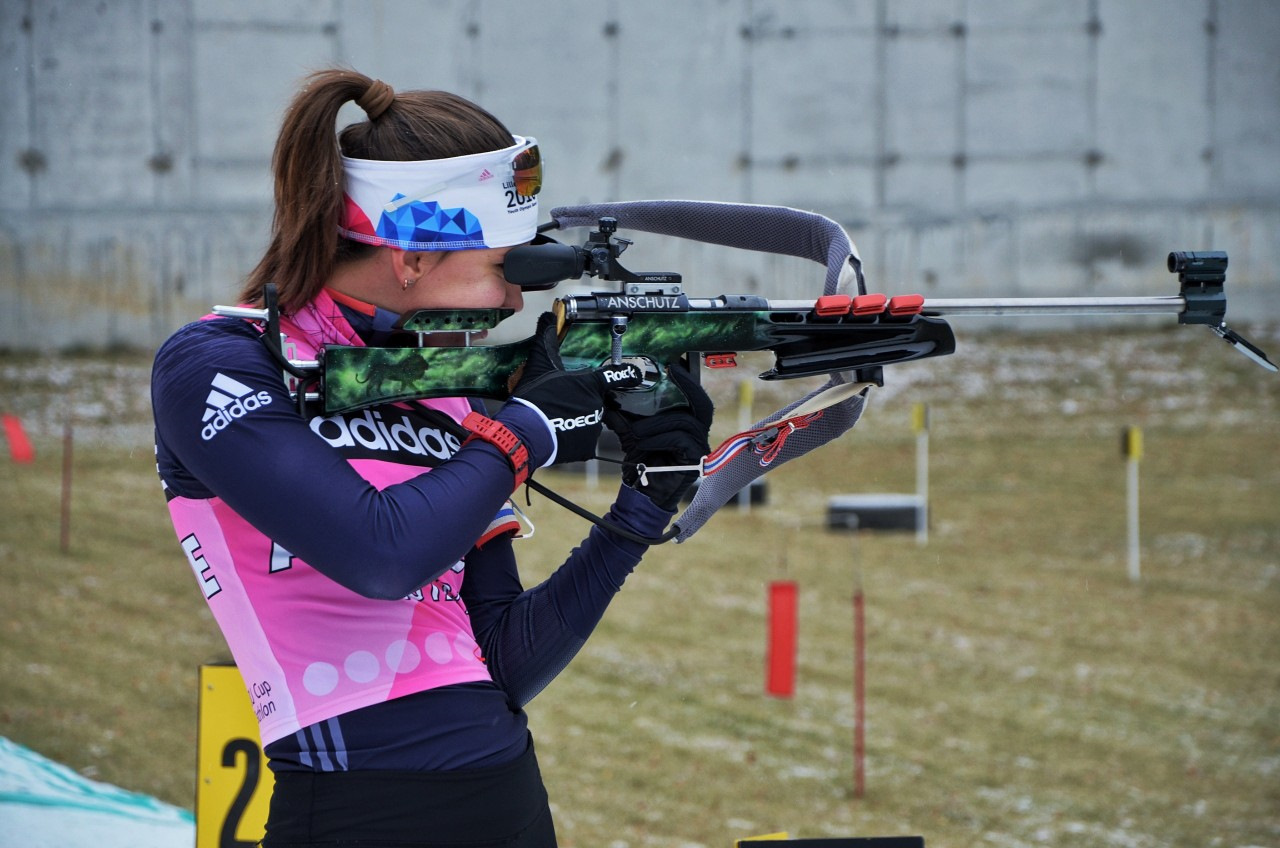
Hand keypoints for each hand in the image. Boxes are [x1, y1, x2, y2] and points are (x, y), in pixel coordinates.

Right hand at [510, 312, 640, 465]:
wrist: (525, 432)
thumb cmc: (534, 397)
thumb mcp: (539, 364)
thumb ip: (546, 339)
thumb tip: (547, 316)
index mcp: (590, 385)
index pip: (616, 377)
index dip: (628, 374)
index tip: (636, 374)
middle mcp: (597, 405)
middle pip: (594, 401)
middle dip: (580, 401)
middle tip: (559, 403)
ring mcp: (593, 427)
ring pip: (588, 421)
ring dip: (576, 420)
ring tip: (555, 419)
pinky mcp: (586, 447)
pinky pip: (581, 440)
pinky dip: (571, 438)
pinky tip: (557, 433)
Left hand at [604, 360, 713, 509]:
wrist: (643, 493)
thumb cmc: (642, 463)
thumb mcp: (632, 435)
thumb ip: (625, 418)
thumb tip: (608, 399)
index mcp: (688, 424)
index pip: (696, 398)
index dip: (689, 382)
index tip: (674, 367)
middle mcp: (699, 433)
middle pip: (698, 406)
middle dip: (681, 392)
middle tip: (664, 381)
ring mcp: (700, 447)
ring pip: (682, 423)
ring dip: (654, 425)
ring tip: (634, 433)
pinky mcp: (696, 460)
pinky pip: (679, 440)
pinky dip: (658, 440)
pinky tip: (641, 445)